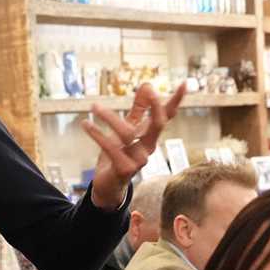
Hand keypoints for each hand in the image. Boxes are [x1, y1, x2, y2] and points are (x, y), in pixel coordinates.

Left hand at [84, 82, 185, 208]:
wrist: (108, 186)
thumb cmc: (118, 155)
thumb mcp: (127, 129)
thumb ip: (138, 109)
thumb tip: (147, 84)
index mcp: (150, 137)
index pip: (166, 116)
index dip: (175, 101)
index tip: (184, 84)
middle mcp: (148, 148)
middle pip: (158, 124)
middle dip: (155, 106)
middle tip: (149, 90)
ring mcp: (138, 160)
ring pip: (128, 133)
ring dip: (109, 117)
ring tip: (94, 106)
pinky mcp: (124, 169)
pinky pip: (111, 148)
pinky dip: (97, 134)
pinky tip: (86, 124)